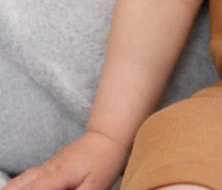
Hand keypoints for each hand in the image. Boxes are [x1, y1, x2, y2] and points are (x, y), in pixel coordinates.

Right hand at [4, 131, 129, 189]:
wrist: (107, 137)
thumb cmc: (104, 161)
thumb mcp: (96, 186)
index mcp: (57, 176)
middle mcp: (47, 170)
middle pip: (20, 185)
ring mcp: (47, 166)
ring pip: (21, 180)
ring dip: (13, 189)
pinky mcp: (50, 166)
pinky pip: (27, 177)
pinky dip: (18, 185)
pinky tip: (16, 189)